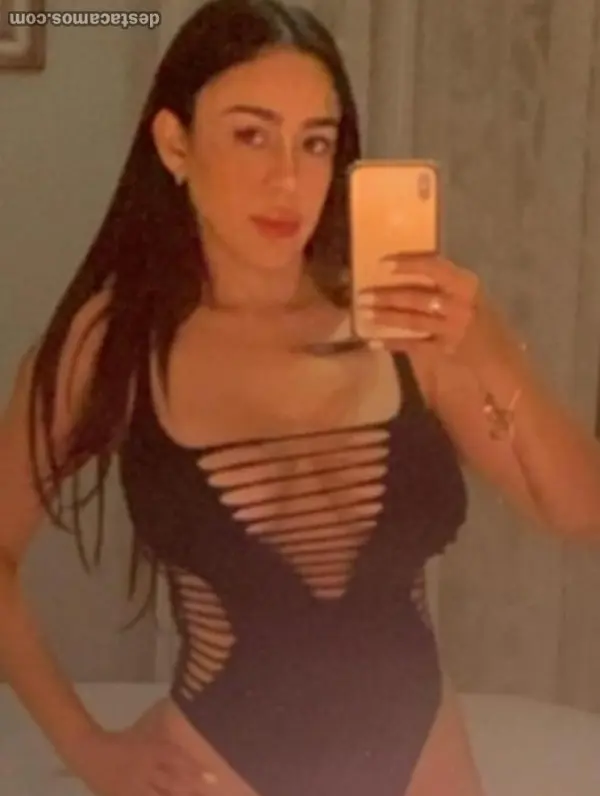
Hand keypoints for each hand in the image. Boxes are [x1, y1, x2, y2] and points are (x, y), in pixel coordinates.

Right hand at [65, 724, 217, 795]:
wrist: (88, 751)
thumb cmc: (122, 742)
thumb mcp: (146, 738)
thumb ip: (165, 749)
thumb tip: (189, 761)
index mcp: (151, 750)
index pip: (177, 760)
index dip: (195, 770)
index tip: (214, 779)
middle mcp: (145, 769)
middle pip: (172, 782)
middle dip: (190, 791)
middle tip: (208, 795)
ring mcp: (134, 786)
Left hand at [356, 255, 520, 370]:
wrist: (502, 360)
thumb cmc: (483, 325)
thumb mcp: (471, 298)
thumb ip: (446, 286)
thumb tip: (409, 271)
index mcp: (467, 285)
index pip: (436, 266)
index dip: (408, 263)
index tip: (383, 262)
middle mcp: (460, 304)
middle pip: (417, 296)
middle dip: (386, 295)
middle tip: (362, 294)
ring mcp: (453, 329)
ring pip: (412, 320)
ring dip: (385, 316)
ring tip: (363, 313)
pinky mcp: (445, 350)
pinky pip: (412, 345)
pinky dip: (391, 343)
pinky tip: (373, 342)